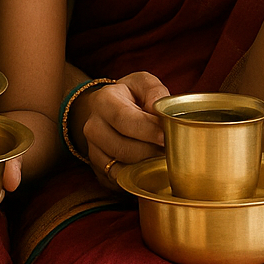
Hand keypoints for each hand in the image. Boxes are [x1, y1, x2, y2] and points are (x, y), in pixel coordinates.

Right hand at [76, 71, 168, 187]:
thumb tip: (159, 109)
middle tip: (171, 152)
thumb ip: (155, 92)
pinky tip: (150, 168)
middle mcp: (93, 126)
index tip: (167, 138)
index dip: (148, 131)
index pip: (125, 120)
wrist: (106, 110)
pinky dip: (136, 178)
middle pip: (123, 148)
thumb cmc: (130, 96)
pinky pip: (118, 180)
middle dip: (151, 153)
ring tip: (163, 159)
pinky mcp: (98, 169)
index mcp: (104, 101)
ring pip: (120, 168)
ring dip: (145, 167)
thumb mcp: (143, 83)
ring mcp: (92, 150)